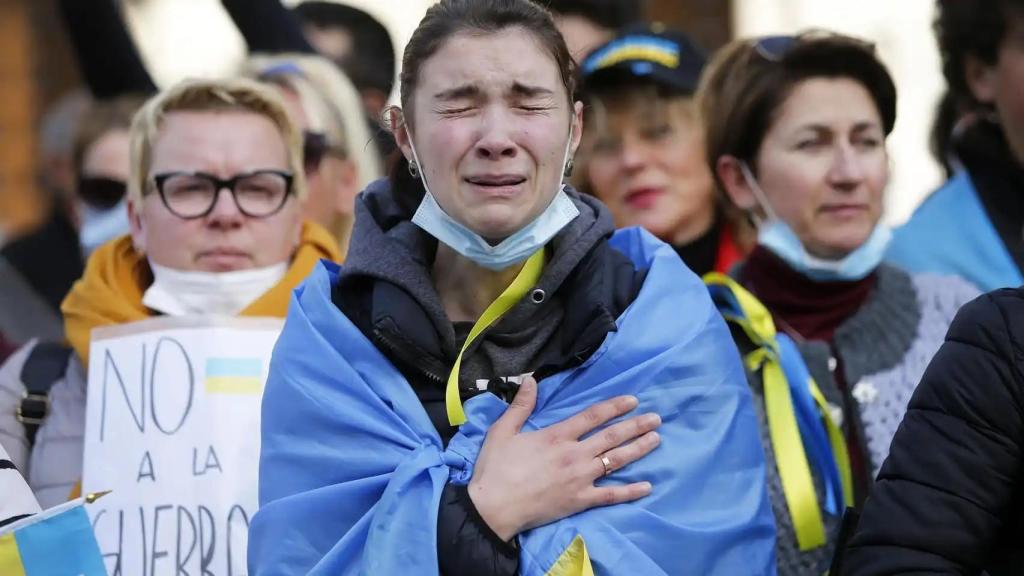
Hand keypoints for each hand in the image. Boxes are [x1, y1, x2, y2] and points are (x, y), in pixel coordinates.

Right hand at [468, 376, 660, 540]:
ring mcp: (580, 479)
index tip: (633, 400)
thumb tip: (531, 380)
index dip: (615, 407)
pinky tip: (647, 486)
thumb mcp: (503, 430)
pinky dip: (630, 491)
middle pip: (612, 436)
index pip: (593, 416)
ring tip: (656, 439)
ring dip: (639, 449)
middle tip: (656, 418)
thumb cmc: (495, 468)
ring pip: (616, 460)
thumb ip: (520, 405)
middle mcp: (574, 454)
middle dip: (636, 425)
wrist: (493, 507)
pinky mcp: (580, 500)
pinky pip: (611, 495)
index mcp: (557, 436)